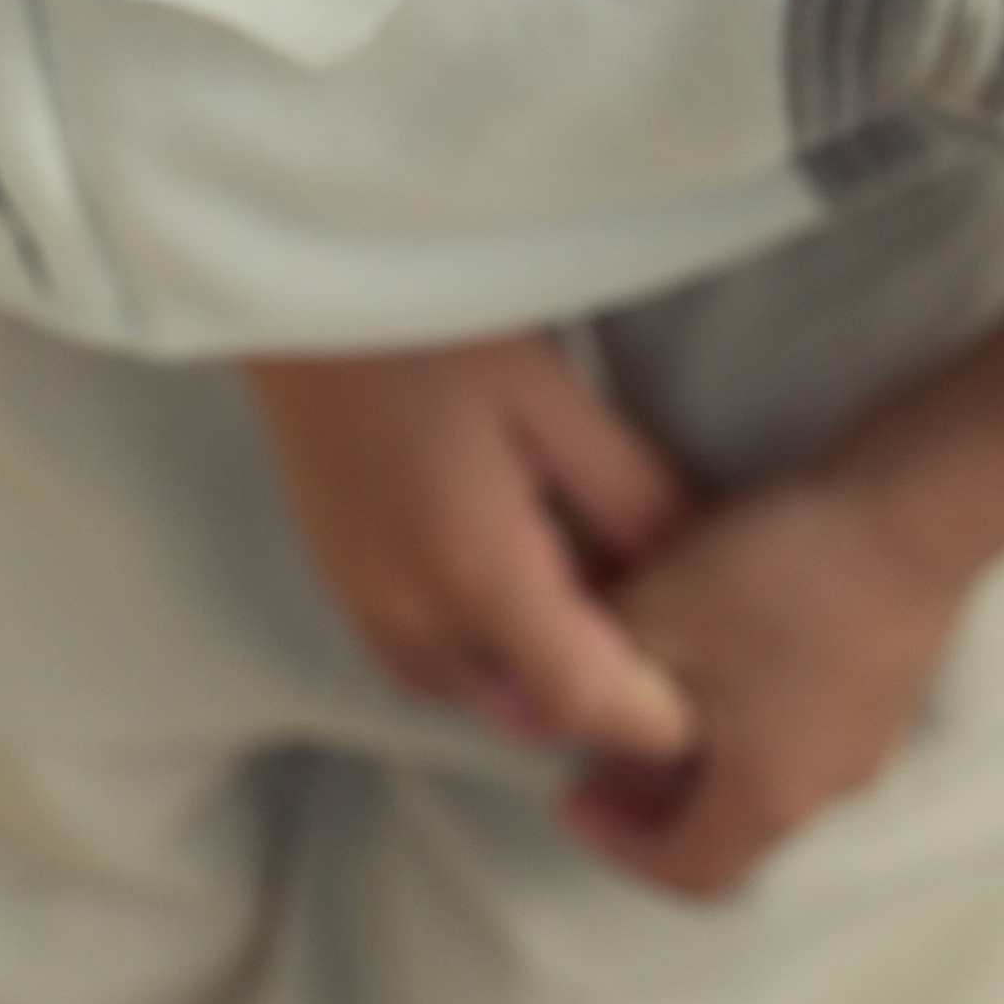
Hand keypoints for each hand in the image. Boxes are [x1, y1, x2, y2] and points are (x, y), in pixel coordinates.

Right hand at [244, 332, 698, 758]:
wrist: (304, 286)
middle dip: (595, 699)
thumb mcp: (555, 396)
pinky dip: (480, 650)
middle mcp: (408, 612)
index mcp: (473, 567)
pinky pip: (425, 663)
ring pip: (474, 695)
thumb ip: (632, 498)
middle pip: (528, 715)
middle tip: (648, 630)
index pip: (581, 702)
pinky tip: (508, 571)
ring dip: (534, 676)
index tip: (699, 694)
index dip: (652, 717)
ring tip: (580, 590)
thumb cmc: (434, 327)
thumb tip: (689, 580)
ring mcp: (362, 604)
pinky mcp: (338, 584)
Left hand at [563, 470, 965, 898]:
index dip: (617, 843)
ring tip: (649, 679)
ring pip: (763, 772)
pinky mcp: (882, 686)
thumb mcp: (659, 615)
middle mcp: (828, 786)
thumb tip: (522, 721)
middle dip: (651, 794)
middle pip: (727, 826)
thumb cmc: (786, 573)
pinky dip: (743, 711)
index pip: (690, 871)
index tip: (571, 794)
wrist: (912, 512)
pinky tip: (713, 638)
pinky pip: (798, 726)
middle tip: (600, 739)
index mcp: (771, 795)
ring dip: (698, 746)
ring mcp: (867, 738)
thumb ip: (586, 674)